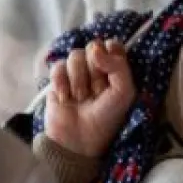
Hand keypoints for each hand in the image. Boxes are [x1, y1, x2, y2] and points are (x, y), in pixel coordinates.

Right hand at [44, 39, 134, 159]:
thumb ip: (118, 65)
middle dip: (95, 70)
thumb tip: (96, 47)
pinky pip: (57, 66)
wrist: (79, 138)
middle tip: (97, 91)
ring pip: (75, 55)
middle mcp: (97, 66)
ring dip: (79, 79)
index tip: (110, 70)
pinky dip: (62, 82)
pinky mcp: (58, 79)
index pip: (112, 44)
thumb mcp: (124, 92)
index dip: (110, 54)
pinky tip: (67, 98)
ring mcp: (76, 72)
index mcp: (116, 68)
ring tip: (82, 98)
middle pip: (92, 47)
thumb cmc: (108, 116)